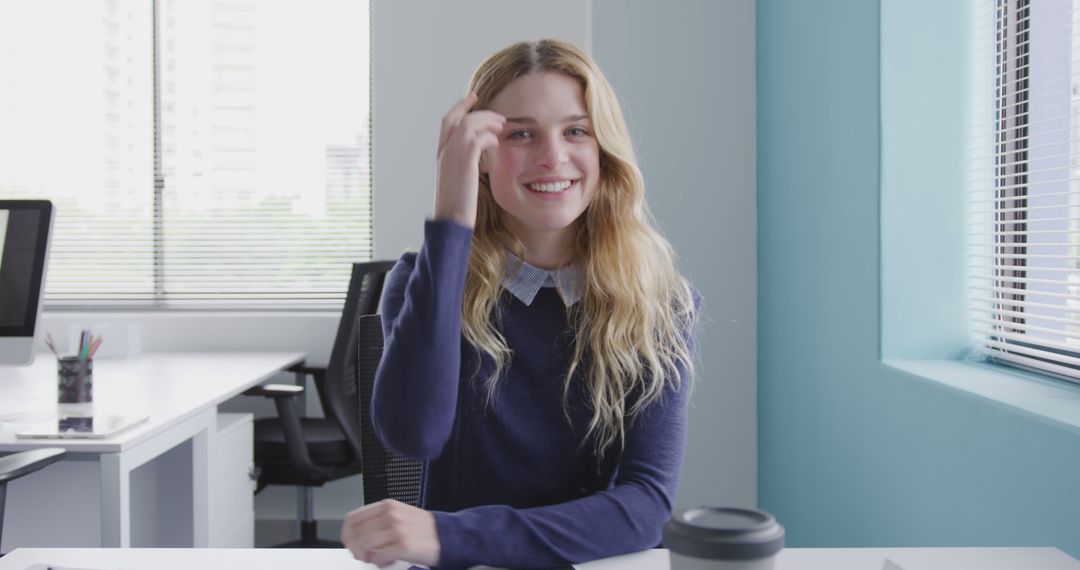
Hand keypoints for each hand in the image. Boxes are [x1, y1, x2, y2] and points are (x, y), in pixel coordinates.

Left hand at [341, 499, 440, 567]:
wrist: (447, 535)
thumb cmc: (423, 528)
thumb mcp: (399, 515)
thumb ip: (378, 521)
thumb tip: (357, 535)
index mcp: (387, 505)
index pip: (353, 518)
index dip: (347, 534)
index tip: (350, 543)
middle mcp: (390, 515)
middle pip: (355, 533)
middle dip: (354, 548)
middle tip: (362, 555)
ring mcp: (397, 529)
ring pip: (364, 545)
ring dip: (365, 556)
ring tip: (375, 559)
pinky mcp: (404, 545)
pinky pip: (379, 556)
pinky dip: (378, 562)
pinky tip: (386, 561)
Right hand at [433, 92, 505, 227]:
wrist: (451, 221)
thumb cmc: (457, 207)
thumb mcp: (458, 182)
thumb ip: (464, 167)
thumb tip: (476, 162)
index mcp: (441, 155)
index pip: (448, 121)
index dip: (460, 107)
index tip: (473, 98)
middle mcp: (444, 151)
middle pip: (458, 118)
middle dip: (479, 111)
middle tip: (498, 114)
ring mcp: (452, 155)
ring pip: (469, 123)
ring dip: (488, 121)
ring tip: (502, 125)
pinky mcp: (464, 162)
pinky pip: (479, 138)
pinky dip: (490, 136)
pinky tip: (498, 142)